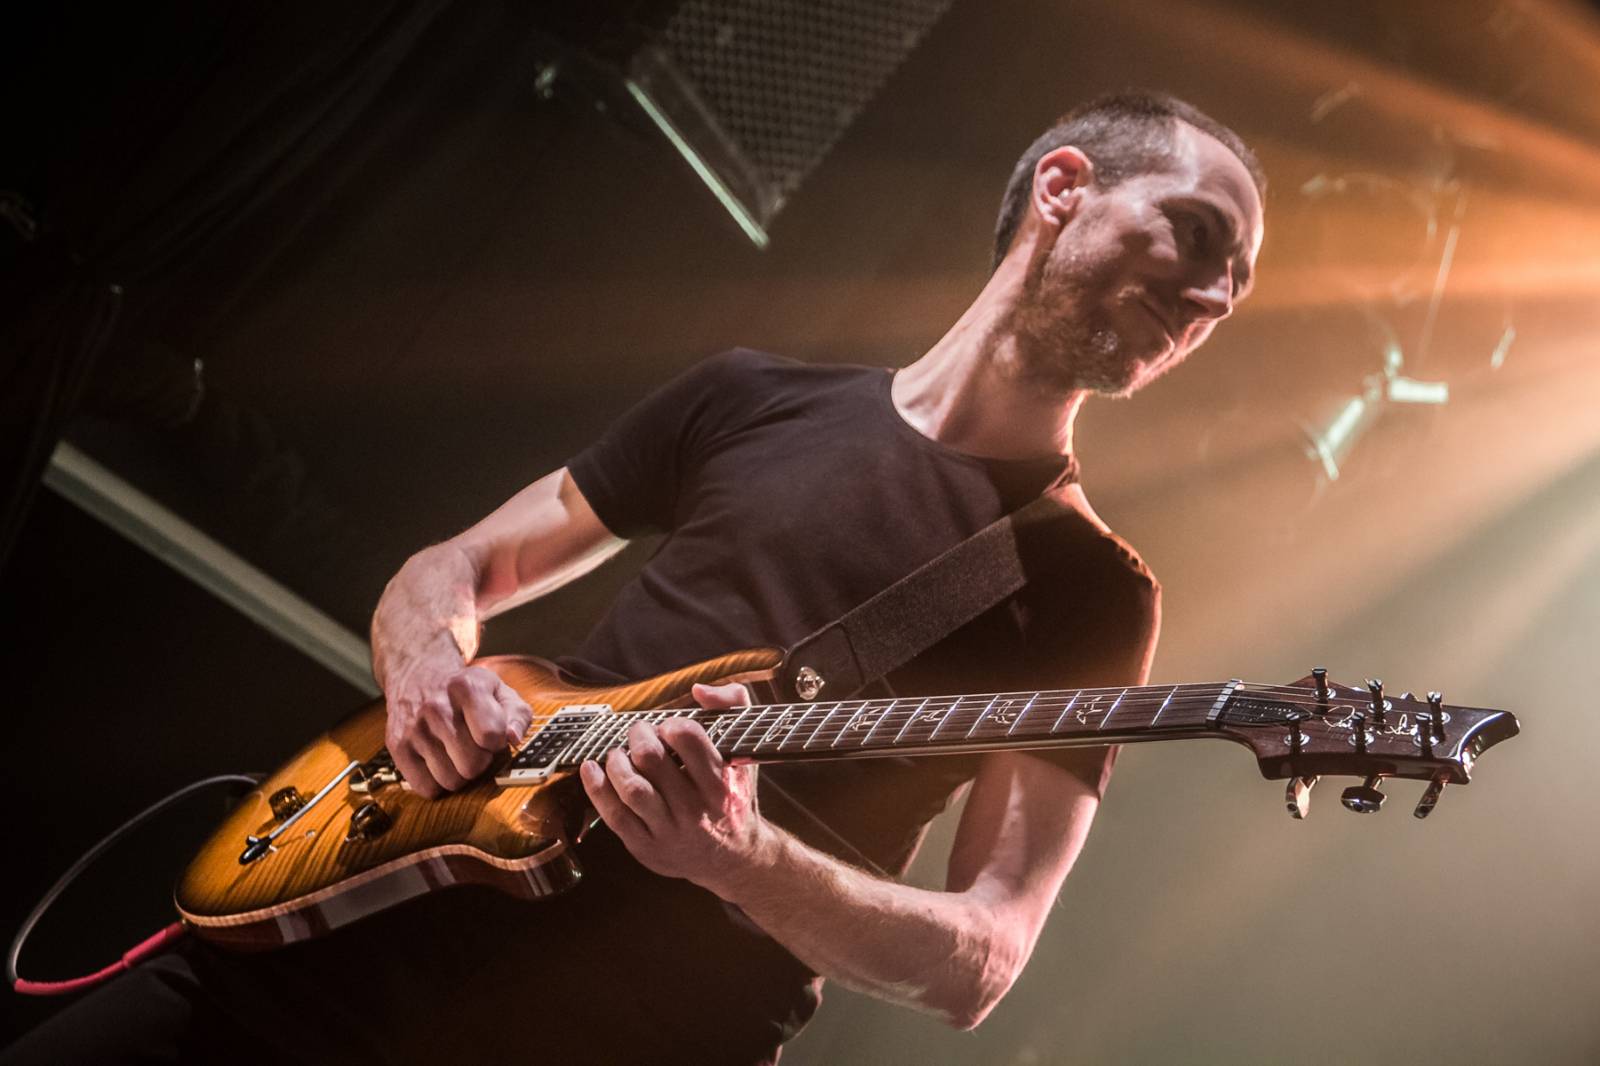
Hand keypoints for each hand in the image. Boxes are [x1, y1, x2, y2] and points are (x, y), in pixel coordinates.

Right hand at [384, 661, 532, 798]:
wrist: (418, 676)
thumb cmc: (466, 690)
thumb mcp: (498, 690)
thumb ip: (517, 714)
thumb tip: (513, 739)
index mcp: (466, 688)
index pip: (491, 735)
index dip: (497, 741)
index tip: (492, 734)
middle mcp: (436, 707)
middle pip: (472, 764)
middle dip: (480, 760)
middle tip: (474, 746)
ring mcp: (414, 729)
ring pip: (451, 780)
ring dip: (459, 773)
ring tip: (456, 752)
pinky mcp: (397, 747)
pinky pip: (427, 788)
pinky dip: (437, 782)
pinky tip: (439, 761)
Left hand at [579, 682, 768, 896]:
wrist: (733, 859)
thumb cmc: (733, 797)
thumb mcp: (746, 752)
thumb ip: (732, 707)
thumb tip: (698, 690)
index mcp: (722, 783)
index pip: (688, 738)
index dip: (670, 724)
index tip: (667, 727)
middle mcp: (697, 809)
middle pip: (651, 759)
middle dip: (638, 735)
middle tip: (638, 733)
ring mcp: (670, 831)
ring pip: (631, 788)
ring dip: (616, 760)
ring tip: (618, 753)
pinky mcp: (647, 848)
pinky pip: (614, 815)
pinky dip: (596, 787)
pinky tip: (592, 769)